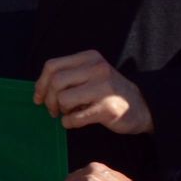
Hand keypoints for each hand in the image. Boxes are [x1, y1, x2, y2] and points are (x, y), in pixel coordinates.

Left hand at [34, 50, 153, 134]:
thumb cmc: (109, 92)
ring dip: (60, 111)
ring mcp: (104, 88)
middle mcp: (97, 68)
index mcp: (90, 58)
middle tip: (53, 110)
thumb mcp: (91, 74)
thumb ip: (69, 76)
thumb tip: (40, 90)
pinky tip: (75, 121)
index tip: (38, 97)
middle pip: (55, 82)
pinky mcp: (108, 108)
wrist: (141, 107)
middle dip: (48, 99)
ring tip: (67, 114)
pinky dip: (69, 122)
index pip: (52, 66)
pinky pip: (75, 117)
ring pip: (63, 99)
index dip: (40, 84)